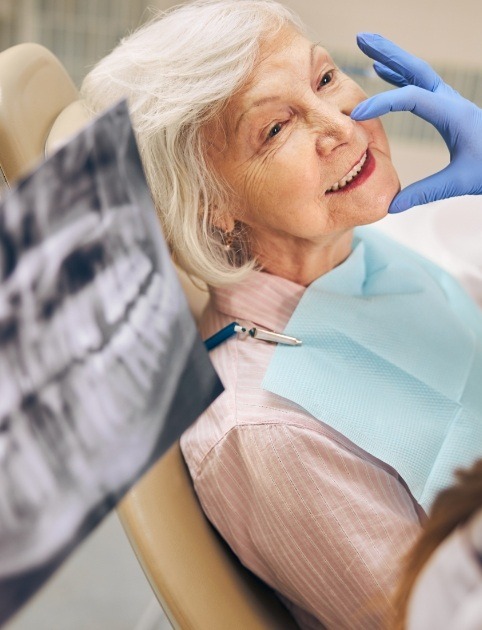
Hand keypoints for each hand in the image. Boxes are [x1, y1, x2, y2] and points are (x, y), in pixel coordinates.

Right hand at [351, 32, 481, 212]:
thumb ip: (425, 193)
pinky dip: (399, 75)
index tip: (356, 116)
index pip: (412, 98)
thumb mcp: (459, 182)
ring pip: (416, 72)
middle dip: (388, 52)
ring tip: (367, 46)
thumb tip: (392, 206)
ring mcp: (449, 101)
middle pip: (415, 68)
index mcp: (453, 114)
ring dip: (391, 58)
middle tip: (362, 38)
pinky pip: (419, 84)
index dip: (382, 104)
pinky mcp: (447, 107)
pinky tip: (384, 72)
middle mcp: (450, 101)